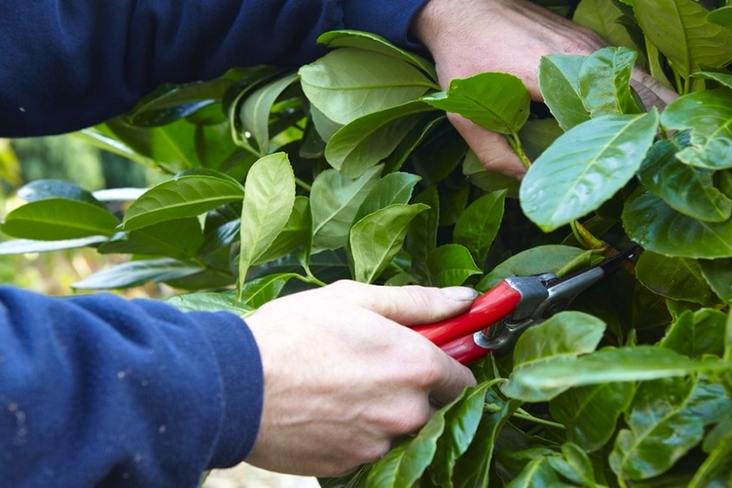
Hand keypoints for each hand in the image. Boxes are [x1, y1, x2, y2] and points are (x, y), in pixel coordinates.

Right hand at [243, 280, 477, 476]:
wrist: (233, 384)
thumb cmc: (292, 333)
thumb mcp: (355, 298)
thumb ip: (418, 302)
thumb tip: (465, 300)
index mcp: (416, 366)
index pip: (462, 377)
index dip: (446, 363)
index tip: (428, 354)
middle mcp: (406, 411)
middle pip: (430, 405)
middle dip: (408, 387)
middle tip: (368, 364)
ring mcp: (378, 444)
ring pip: (395, 427)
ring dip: (379, 410)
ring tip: (336, 384)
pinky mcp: (349, 465)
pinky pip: (365, 446)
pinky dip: (352, 431)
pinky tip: (323, 408)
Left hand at [413, 0, 677, 178]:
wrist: (462, 6)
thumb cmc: (464, 60)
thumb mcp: (468, 118)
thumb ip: (498, 157)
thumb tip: (531, 186)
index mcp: (558, 75)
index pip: (612, 116)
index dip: (633, 145)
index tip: (650, 170)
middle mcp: (584, 55)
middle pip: (640, 96)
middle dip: (659, 129)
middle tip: (676, 162)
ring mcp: (590, 44)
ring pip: (639, 80)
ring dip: (658, 109)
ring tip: (675, 144)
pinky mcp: (588, 39)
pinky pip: (626, 69)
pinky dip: (644, 91)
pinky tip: (652, 115)